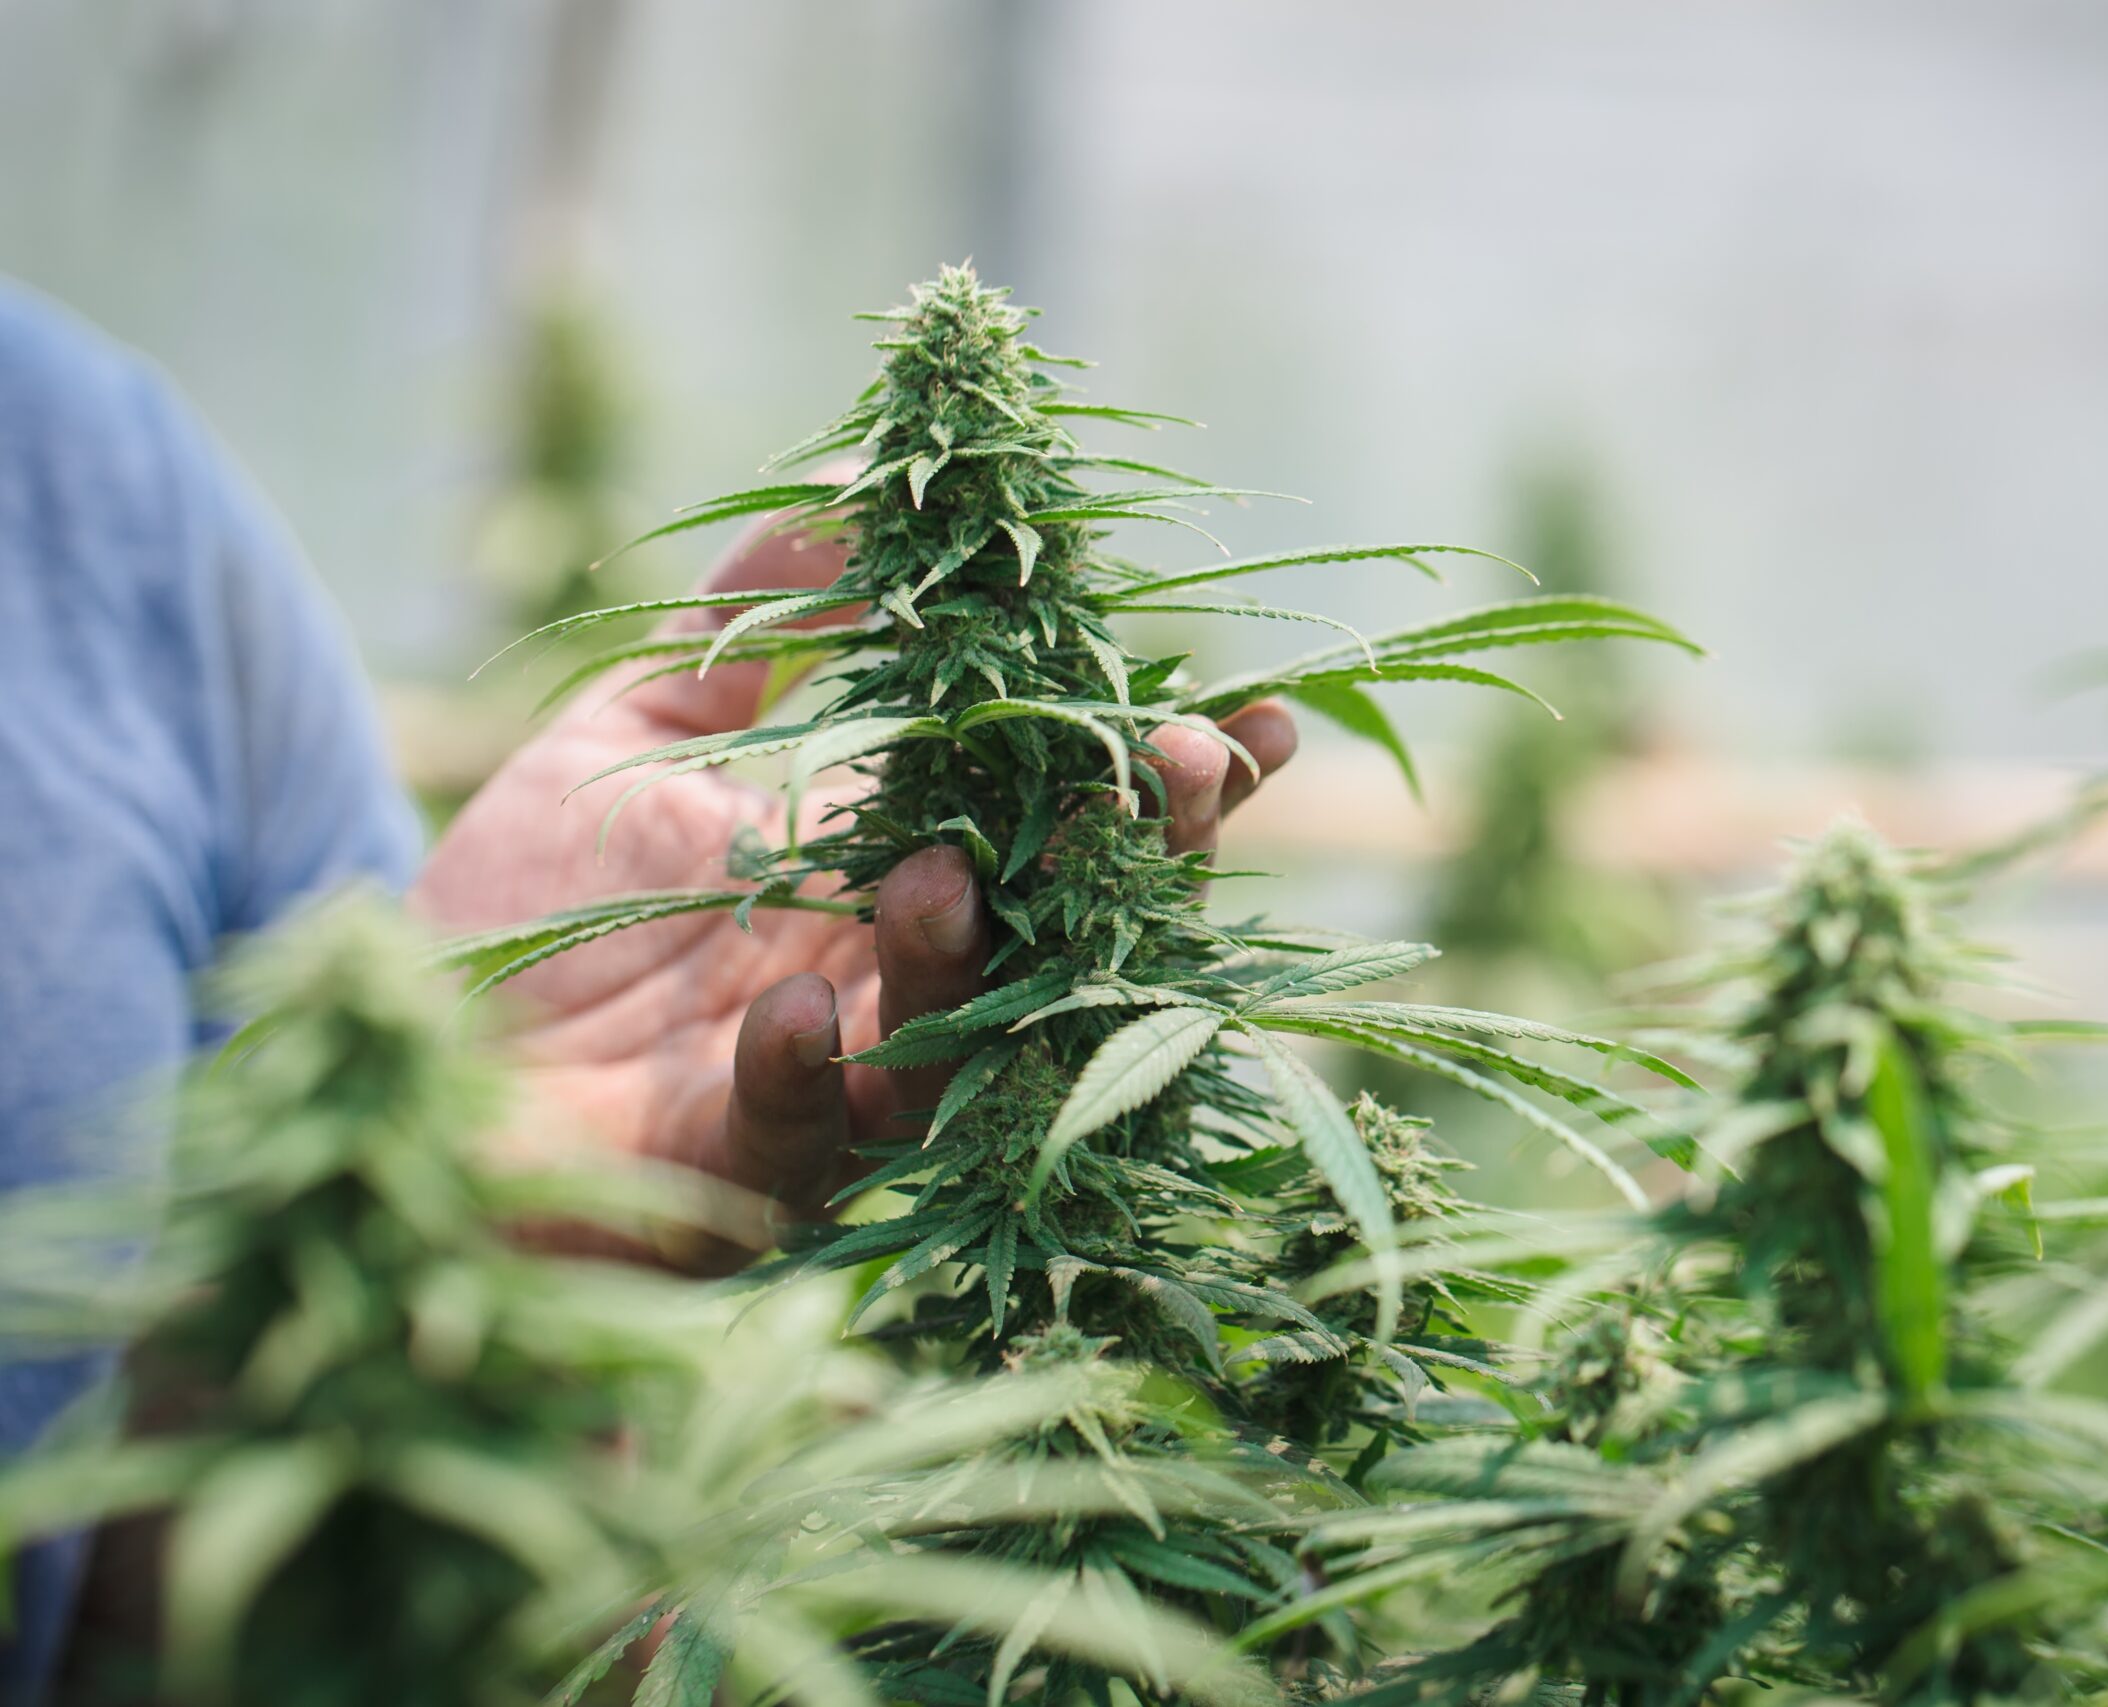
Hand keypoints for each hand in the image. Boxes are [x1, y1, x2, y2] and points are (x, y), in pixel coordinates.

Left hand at [410, 522, 1296, 1267]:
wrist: (402, 1045)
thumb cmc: (520, 899)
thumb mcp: (627, 729)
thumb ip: (744, 631)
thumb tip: (851, 496)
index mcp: (895, 871)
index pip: (1063, 819)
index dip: (1163, 775)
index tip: (1251, 710)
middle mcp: (902, 979)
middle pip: (1073, 928)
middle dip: (1145, 852)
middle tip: (1182, 766)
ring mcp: (845, 1079)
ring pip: (973, 1034)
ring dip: (970, 950)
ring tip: (939, 873)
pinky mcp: (755, 1169)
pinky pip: (812, 1133)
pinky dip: (806, 1070)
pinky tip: (782, 1014)